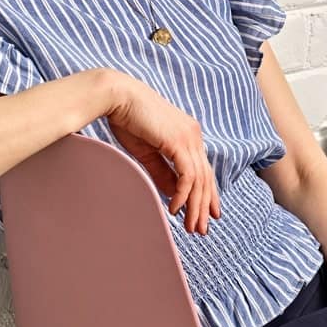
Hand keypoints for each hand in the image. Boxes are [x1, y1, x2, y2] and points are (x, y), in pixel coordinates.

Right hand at [104, 72, 220, 235]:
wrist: (118, 97)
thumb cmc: (129, 120)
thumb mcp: (148, 152)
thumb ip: (162, 172)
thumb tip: (174, 193)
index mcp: (188, 135)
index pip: (203, 170)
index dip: (208, 194)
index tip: (208, 214)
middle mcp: (193, 135)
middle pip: (205, 178)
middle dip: (204, 206)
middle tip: (201, 230)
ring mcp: (189, 137)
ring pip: (199, 180)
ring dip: (195, 206)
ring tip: (190, 226)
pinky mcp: (179, 142)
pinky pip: (187, 175)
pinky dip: (184, 195)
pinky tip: (176, 209)